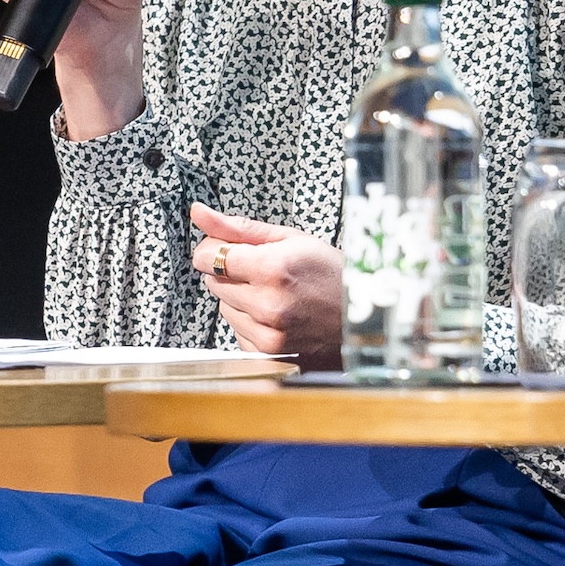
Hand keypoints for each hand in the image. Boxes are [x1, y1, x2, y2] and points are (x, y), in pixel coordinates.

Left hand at [189, 205, 343, 371]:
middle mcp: (267, 304)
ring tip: (275, 293)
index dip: (215, 249)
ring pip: (223, 307)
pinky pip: (237, 331)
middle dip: (231, 273)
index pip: (209, 257)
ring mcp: (268, 332)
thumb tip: (200, 214)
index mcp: (273, 268)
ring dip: (240, 298)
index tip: (229, 249)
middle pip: (214, 282)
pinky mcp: (269, 351)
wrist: (364, 315)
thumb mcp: (291, 239)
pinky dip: (250, 321)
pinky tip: (276, 313)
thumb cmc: (333, 273)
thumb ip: (239, 228)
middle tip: (263, 270)